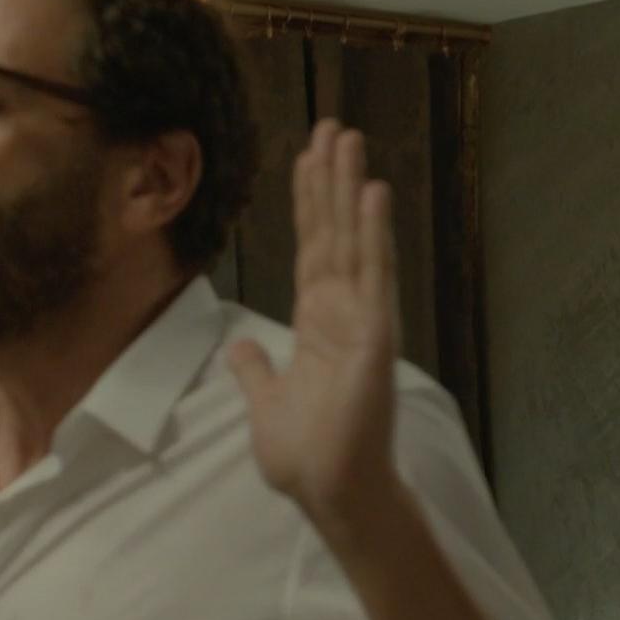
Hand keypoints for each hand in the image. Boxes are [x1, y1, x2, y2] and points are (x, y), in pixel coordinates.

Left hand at [228, 119, 400, 525]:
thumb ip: (257, 371)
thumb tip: (242, 349)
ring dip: (351, 189)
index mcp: (315, 325)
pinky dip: (374, 233)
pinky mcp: (377, 337)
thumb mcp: (265, 405)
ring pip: (355, 242)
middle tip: (334, 126)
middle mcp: (342, 314)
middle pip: (333, 233)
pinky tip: (373, 192)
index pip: (311, 250)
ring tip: (350, 138)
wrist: (329, 493)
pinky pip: (375, 276)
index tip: (308, 157)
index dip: (309, 203)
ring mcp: (363, 322)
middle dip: (330, 179)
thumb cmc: (305, 457)